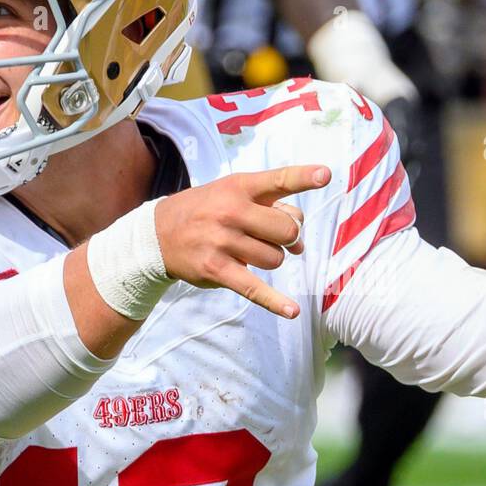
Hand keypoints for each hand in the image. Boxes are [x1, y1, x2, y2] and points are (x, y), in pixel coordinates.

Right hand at [153, 164, 328, 319]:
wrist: (159, 233)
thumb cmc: (208, 210)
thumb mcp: (233, 194)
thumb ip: (272, 208)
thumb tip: (300, 245)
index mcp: (239, 187)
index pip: (278, 180)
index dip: (304, 178)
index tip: (325, 175)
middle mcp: (231, 211)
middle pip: (287, 231)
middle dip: (288, 238)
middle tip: (273, 238)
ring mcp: (223, 241)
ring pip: (275, 259)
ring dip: (270, 259)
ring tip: (249, 252)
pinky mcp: (217, 270)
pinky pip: (254, 289)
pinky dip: (274, 302)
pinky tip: (292, 311)